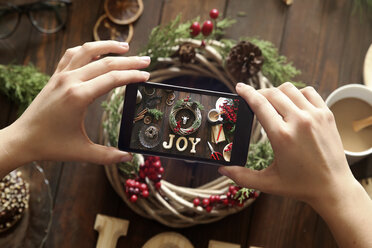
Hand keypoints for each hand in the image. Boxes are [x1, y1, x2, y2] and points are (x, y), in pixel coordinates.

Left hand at [7, 41, 149, 165]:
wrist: (22, 139)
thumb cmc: (51, 145)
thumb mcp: (82, 152)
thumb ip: (108, 155)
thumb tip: (129, 157)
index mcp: (78, 97)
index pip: (113, 79)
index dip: (132, 75)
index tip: (146, 75)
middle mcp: (70, 81)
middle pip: (105, 62)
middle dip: (129, 61)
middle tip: (147, 61)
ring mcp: (61, 76)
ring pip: (87, 51)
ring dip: (108, 46)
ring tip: (125, 46)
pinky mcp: (55, 76)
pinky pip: (72, 55)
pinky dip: (87, 49)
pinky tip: (97, 51)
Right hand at [219, 82, 355, 204]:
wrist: (333, 187)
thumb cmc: (299, 186)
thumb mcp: (267, 183)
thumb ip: (242, 176)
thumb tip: (222, 169)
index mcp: (282, 136)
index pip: (259, 104)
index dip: (247, 93)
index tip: (239, 87)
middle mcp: (299, 121)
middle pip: (272, 93)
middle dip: (259, 93)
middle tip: (253, 99)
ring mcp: (315, 116)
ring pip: (290, 89)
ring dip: (277, 92)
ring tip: (272, 101)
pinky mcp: (327, 114)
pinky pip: (309, 92)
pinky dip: (297, 93)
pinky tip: (292, 103)